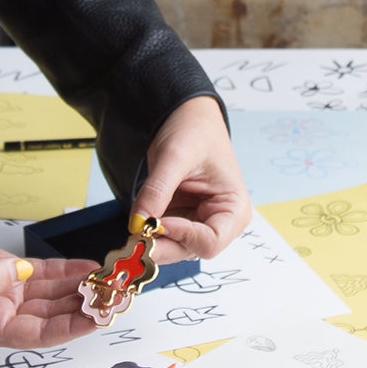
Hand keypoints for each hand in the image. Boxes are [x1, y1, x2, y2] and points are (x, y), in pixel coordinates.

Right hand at [0, 224, 100, 348]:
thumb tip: (13, 275)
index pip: (41, 333)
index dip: (72, 327)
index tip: (98, 317)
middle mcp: (3, 315)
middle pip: (54, 315)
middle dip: (85, 306)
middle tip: (114, 295)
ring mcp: (7, 294)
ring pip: (53, 295)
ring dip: (80, 288)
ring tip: (108, 279)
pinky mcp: (7, 273)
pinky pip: (44, 275)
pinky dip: (66, 272)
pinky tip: (87, 267)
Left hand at [133, 95, 248, 260]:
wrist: (187, 117)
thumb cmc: (194, 130)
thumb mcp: (174, 156)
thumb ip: (158, 191)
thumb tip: (139, 223)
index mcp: (234, 208)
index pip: (210, 242)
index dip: (182, 237)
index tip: (155, 223)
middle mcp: (220, 222)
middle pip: (190, 250)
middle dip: (162, 246)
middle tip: (133, 239)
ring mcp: (198, 223)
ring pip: (173, 248)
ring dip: (152, 244)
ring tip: (132, 231)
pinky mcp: (180, 220)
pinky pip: (163, 237)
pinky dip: (148, 236)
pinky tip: (135, 227)